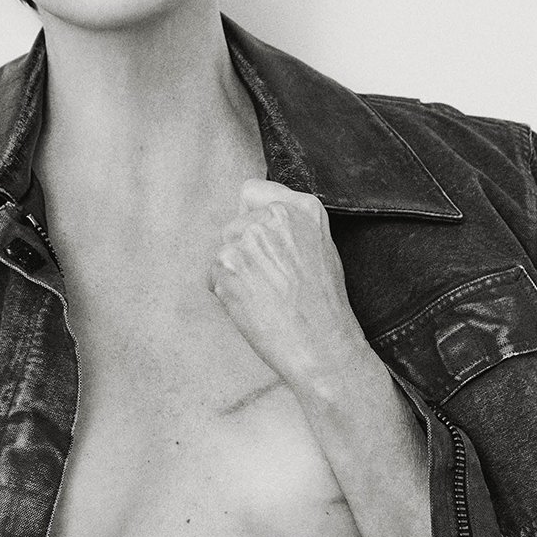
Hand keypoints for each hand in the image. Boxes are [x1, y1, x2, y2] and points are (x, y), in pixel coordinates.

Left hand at [208, 179, 370, 400]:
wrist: (320, 345)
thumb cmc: (324, 307)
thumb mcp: (322, 250)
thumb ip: (291, 228)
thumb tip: (256, 220)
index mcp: (302, 208)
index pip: (253, 191)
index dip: (252, 216)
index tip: (260, 239)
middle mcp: (272, 216)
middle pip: (235, 224)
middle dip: (244, 250)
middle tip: (269, 281)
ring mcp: (246, 237)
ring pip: (223, 250)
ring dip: (234, 272)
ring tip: (263, 296)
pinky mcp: (225, 263)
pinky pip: (213, 274)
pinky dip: (225, 292)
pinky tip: (252, 306)